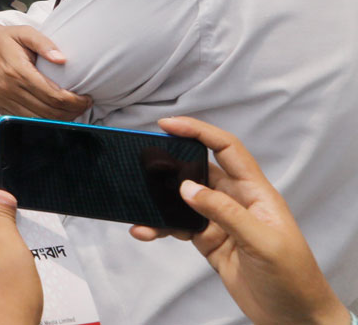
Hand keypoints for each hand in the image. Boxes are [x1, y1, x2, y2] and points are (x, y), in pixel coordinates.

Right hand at [0, 22, 89, 119]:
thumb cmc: (7, 38)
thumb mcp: (25, 32)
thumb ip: (44, 43)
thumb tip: (62, 59)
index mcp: (17, 70)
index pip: (53, 95)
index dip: (74, 101)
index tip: (86, 99)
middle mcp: (7, 88)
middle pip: (48, 111)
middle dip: (71, 112)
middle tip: (83, 105)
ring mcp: (1, 99)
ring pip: (37, 120)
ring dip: (59, 119)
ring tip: (72, 111)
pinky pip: (24, 120)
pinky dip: (42, 121)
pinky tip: (53, 114)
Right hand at [129, 117, 346, 324]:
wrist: (294, 317)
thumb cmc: (292, 277)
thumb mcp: (263, 243)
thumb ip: (225, 213)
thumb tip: (186, 187)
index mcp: (255, 192)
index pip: (227, 149)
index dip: (198, 131)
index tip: (167, 126)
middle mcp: (236, 201)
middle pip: (198, 169)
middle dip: (170, 162)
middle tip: (142, 161)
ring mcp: (221, 222)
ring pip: (183, 199)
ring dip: (160, 200)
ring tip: (138, 202)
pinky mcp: (209, 242)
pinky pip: (179, 226)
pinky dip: (160, 226)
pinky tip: (146, 230)